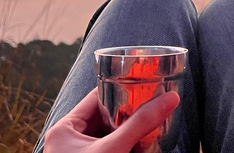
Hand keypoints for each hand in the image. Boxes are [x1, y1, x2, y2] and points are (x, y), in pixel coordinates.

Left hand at [44, 88, 179, 152]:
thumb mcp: (114, 149)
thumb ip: (140, 124)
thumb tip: (169, 99)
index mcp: (64, 129)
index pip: (95, 98)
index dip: (120, 91)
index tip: (145, 87)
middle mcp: (68, 142)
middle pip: (104, 118)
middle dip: (128, 115)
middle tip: (151, 107)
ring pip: (109, 136)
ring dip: (129, 133)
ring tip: (150, 126)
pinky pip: (110, 151)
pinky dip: (126, 148)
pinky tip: (141, 147)